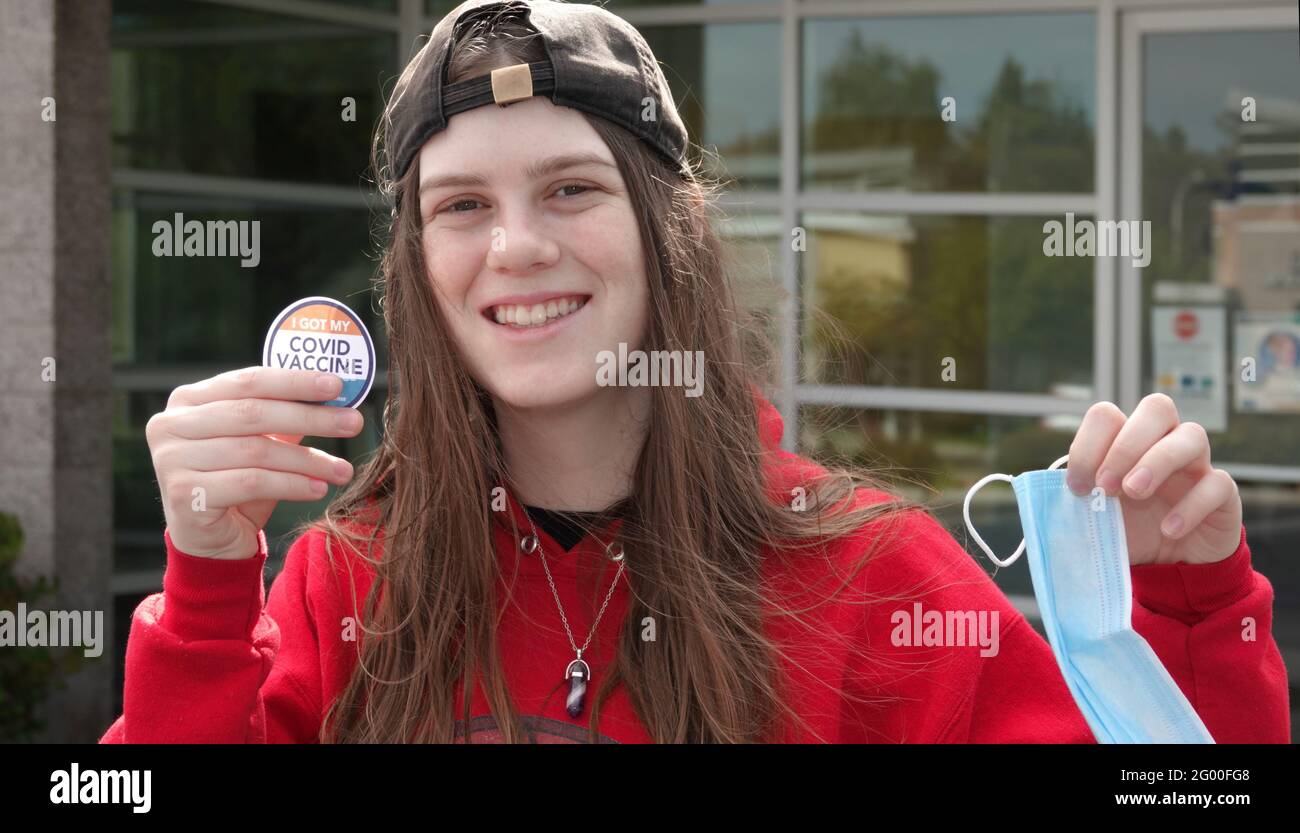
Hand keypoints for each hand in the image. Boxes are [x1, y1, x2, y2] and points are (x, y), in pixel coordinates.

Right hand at [146, 366, 363, 559]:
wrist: (210, 541)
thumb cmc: (238, 482)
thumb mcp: (262, 443)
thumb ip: (287, 415)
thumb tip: (337, 393)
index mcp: (188, 400)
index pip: (249, 381)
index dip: (295, 382)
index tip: (338, 386)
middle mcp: (171, 425)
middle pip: (254, 414)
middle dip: (311, 417)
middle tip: (353, 422)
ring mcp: (171, 460)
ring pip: (256, 451)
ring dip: (308, 459)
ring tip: (343, 470)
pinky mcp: (184, 494)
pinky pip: (251, 483)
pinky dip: (292, 485)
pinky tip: (319, 489)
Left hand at [1065, 393, 1241, 565]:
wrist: (1166, 567)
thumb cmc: (1126, 531)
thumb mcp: (1093, 516)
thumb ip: (1075, 500)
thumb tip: (1048, 495)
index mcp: (1126, 443)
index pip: (1107, 416)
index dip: (1088, 445)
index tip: (1077, 488)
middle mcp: (1163, 444)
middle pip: (1157, 407)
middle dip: (1126, 444)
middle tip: (1106, 487)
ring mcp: (1196, 466)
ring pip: (1192, 434)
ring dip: (1157, 461)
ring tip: (1134, 494)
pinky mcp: (1223, 494)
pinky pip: (1217, 483)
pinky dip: (1191, 505)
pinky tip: (1168, 529)